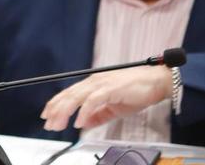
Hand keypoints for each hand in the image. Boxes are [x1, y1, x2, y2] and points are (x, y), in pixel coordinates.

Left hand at [40, 66, 171, 131]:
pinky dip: (85, 111)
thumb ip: (98, 115)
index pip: (70, 94)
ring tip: (58, 124)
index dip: (56, 104)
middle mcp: (94, 81)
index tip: (47, 116)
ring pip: (77, 96)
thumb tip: (84, 123)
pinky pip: (93, 100)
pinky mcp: (111, 88)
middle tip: (48, 124)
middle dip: (56, 110)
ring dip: (65, 111)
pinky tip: (79, 122)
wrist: (157, 82)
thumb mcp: (114, 108)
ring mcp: (102, 84)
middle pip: (69, 95)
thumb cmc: (137, 91)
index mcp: (94, 84)